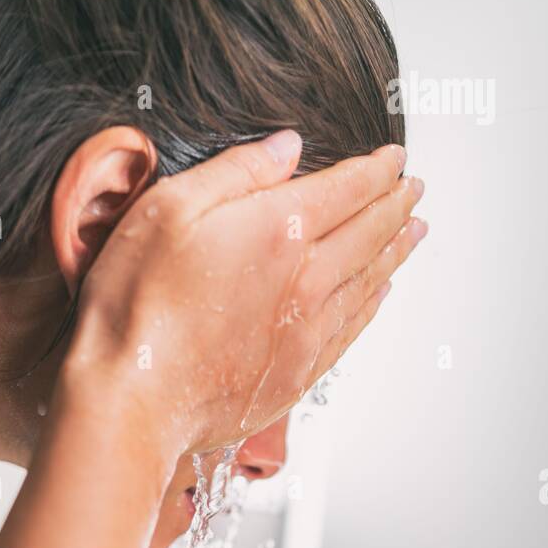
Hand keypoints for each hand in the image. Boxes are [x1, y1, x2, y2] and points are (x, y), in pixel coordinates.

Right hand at [66, 131, 425, 463]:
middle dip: (396, 206)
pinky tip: (379, 295)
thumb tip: (287, 149)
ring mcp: (306, 332)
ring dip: (396, 253)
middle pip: (369, 233)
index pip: (348, 188)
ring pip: (369, 283)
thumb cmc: (136, 306)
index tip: (395, 158)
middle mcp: (306, 281)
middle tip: (413, 190)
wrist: (133, 399)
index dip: (377, 169)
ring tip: (413, 234)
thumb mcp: (168, 209)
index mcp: (279, 230)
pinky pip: (351, 330)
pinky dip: (372, 306)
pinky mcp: (296, 374)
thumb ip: (235, 173)